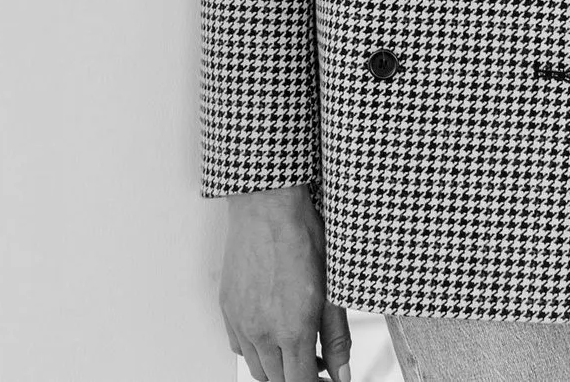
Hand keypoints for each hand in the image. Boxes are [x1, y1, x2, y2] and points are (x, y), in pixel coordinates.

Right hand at [220, 185, 350, 381]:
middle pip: (277, 380)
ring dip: (277, 367)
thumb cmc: (302, 236)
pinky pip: (239, 346)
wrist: (267, 206)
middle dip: (300, 376)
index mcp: (291, 330)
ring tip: (298, 346)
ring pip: (256, 367)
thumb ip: (336, 337)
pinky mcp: (227, 308)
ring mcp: (240, 321)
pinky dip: (256, 350)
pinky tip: (272, 332)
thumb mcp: (332, 288)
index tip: (328, 380)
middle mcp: (260, 331)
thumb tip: (342, 371)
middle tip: (319, 361)